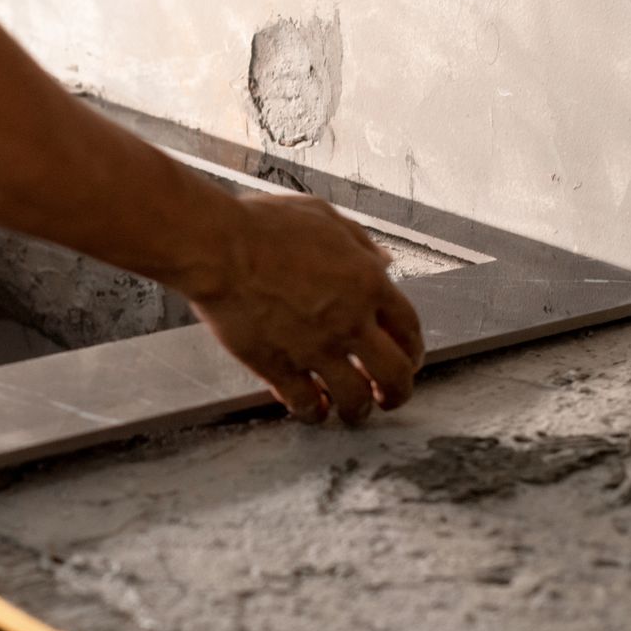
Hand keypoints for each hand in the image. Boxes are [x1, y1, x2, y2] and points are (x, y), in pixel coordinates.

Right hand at [185, 193, 425, 424]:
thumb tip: (384, 262)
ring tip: (351, 410)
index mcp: (367, 282)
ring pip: (355, 399)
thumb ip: (359, 243)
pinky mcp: (279, 367)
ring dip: (358, 410)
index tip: (407, 359)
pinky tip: (312, 409)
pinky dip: (314, 413)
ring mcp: (315, 348)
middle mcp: (349, 321)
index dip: (412, 350)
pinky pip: (306, 404)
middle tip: (389, 397)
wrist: (217, 247)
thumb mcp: (323, 217)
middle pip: (395, 375)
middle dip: (397, 393)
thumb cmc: (262, 226)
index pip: (409, 329)